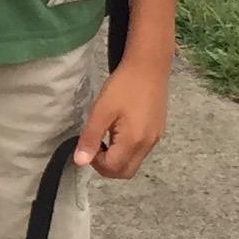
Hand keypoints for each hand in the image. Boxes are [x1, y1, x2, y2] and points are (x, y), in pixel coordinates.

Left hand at [74, 59, 170, 179]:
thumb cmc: (124, 86)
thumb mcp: (102, 111)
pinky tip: (119, 130)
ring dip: (117, 158)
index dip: (95, 162)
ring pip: (134, 162)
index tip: (89, 143)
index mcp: (134, 141)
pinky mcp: (158, 131)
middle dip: (107, 166)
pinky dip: (127, 149)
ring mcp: (155, 138)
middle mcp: (148, 145)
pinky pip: (141, 151)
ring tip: (106, 135)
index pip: (112, 169)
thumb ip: (91, 138)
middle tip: (95, 145)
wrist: (149, 66)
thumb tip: (80, 162)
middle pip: (126, 172)